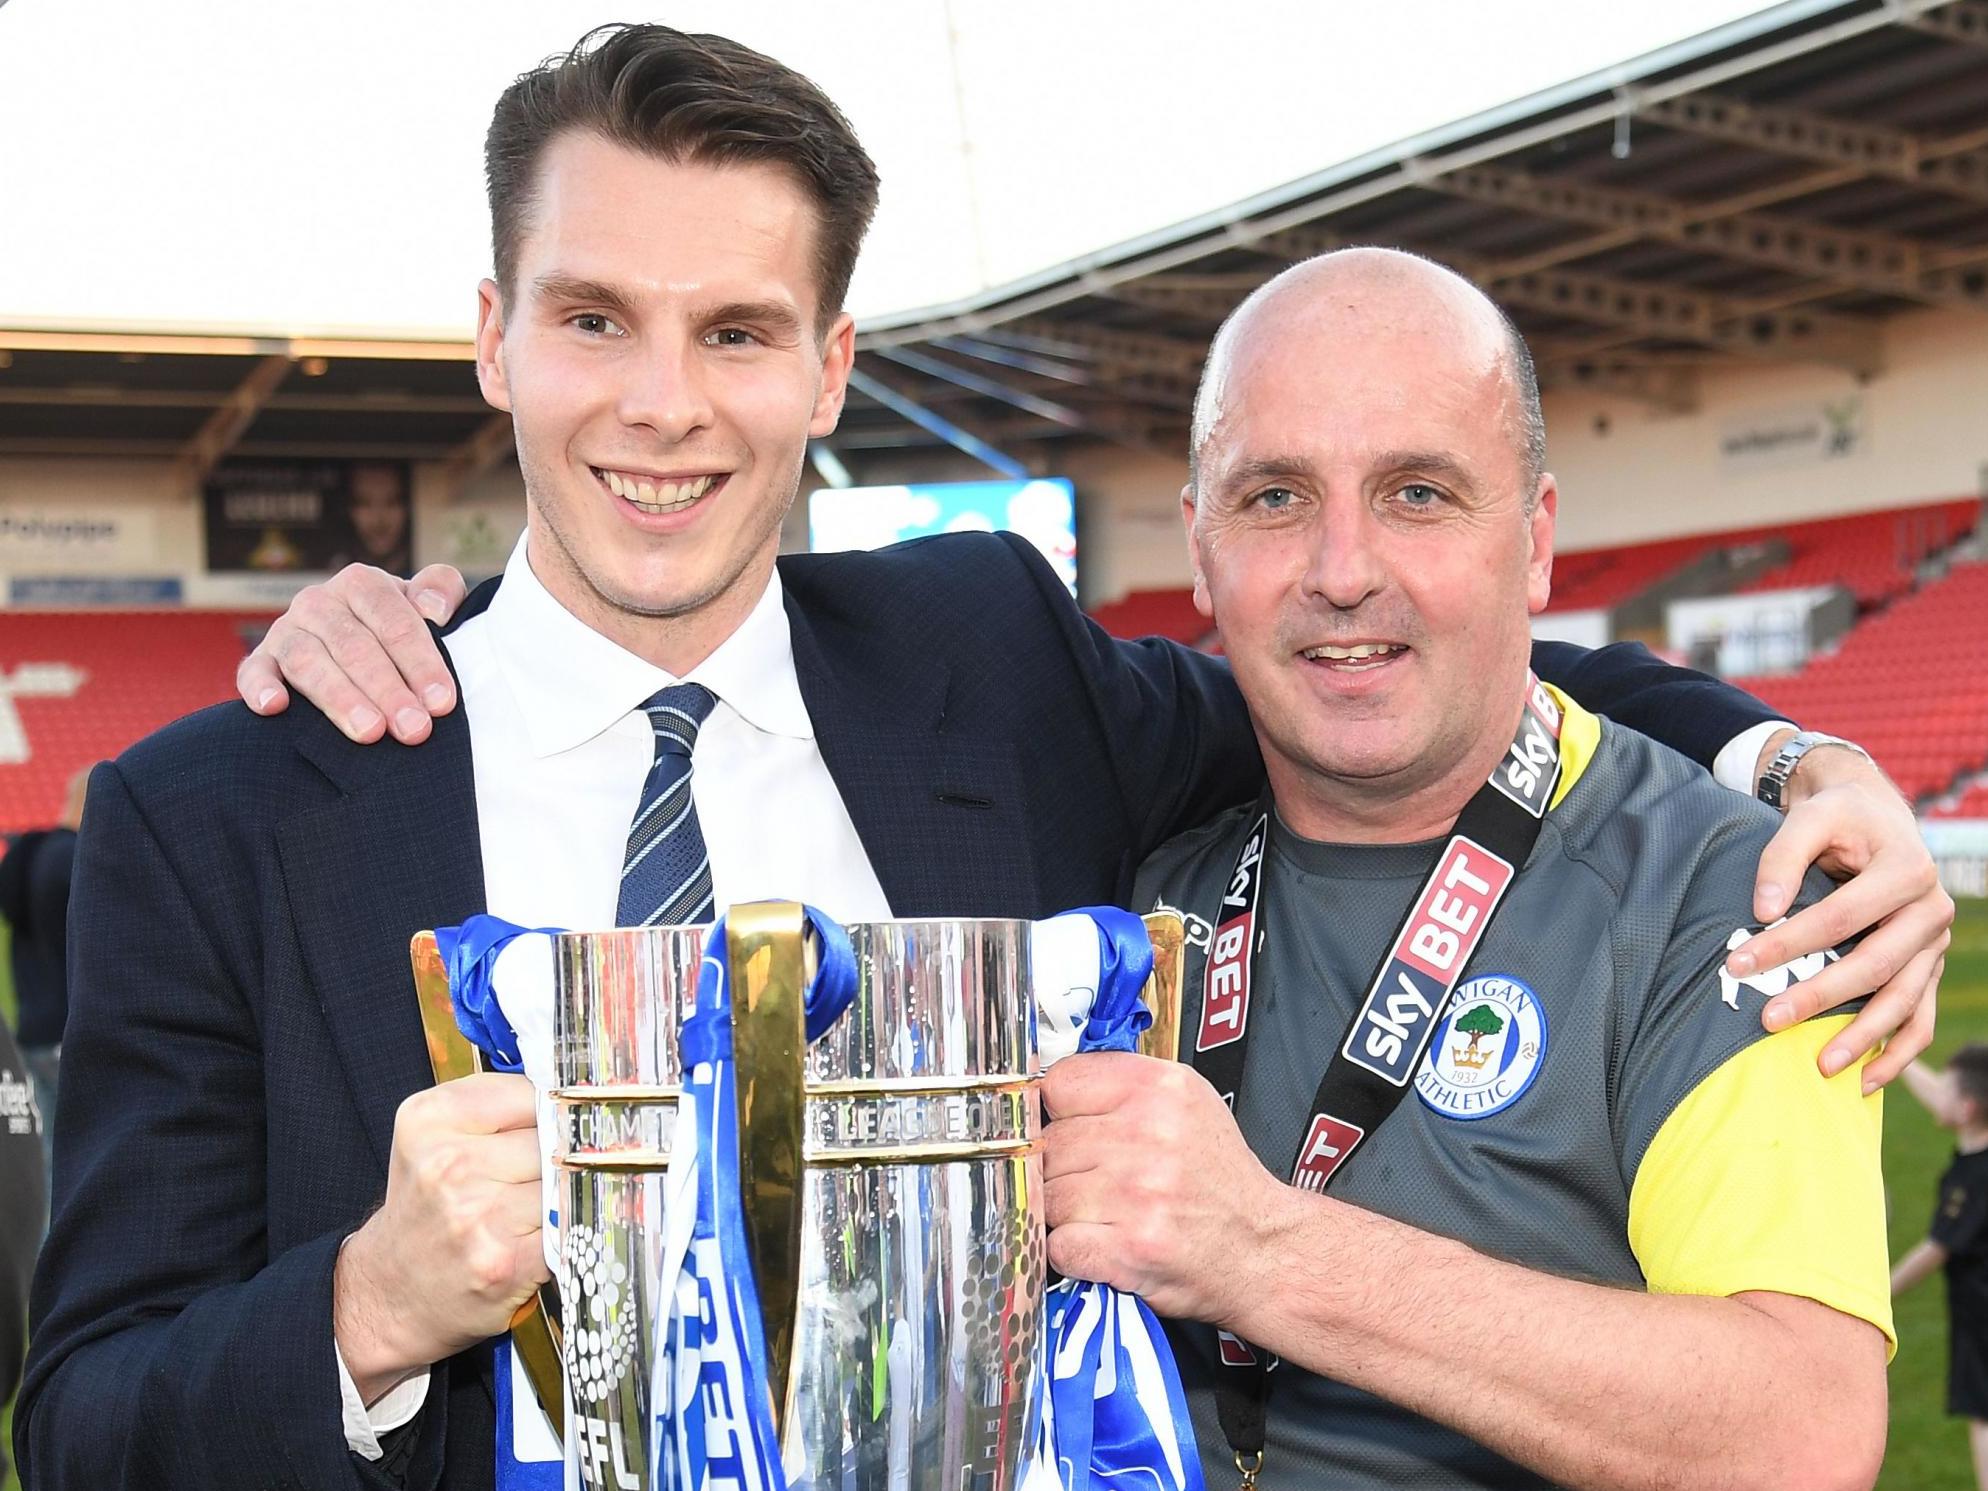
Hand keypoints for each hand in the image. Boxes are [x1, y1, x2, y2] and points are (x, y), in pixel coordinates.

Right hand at [237, 562, 467, 743]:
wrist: (358, 640)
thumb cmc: (402, 628)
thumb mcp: (429, 602)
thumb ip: (442, 590)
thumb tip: (433, 609)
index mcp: (362, 584)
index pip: (394, 621)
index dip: (421, 662)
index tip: (441, 703)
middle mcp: (319, 602)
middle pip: (354, 646)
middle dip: (387, 690)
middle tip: (413, 729)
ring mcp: (286, 631)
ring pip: (308, 661)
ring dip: (340, 698)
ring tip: (370, 733)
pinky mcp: (260, 660)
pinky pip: (253, 672)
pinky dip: (259, 688)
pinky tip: (275, 708)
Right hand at [334, 1074, 547, 1402]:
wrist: (391, 1290)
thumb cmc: (426, 1205)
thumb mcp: (437, 1135)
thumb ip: (500, 1105)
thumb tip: (577, 1099)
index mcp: (429, 1119)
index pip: (532, 1094)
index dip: (548, 1114)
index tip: (546, 1129)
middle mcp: (447, 1165)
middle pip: (553, 1140)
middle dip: (555, 1159)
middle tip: (528, 1179)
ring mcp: (476, 1216)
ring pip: (565, 1183)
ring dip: (559, 1198)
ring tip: (527, 1210)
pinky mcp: (505, 1262)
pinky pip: (568, 1228)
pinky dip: (565, 1232)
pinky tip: (534, 1237)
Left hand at [1041, 1051, 1287, 1324]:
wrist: (1261, 1249)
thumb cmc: (1220, 1180)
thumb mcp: (1188, 1102)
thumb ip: (1122, 1086)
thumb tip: (1049, 1092)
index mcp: (1160, 1087)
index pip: (1060, 1083)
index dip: (1058, 1111)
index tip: (1070, 1128)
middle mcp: (1149, 1132)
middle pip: (1048, 1143)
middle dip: (1063, 1167)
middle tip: (1098, 1181)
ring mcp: (1137, 1191)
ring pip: (1048, 1195)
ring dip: (1066, 1212)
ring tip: (1105, 1214)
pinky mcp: (1129, 1246)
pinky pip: (1058, 1243)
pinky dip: (1070, 1251)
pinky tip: (1100, 1243)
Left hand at [1729, 741, 1951, 1089]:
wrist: (1875, 816)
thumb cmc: (1838, 818)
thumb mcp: (1811, 817)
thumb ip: (1782, 857)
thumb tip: (1763, 909)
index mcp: (1907, 870)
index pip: (1841, 917)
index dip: (1789, 942)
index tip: (1738, 964)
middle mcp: (1931, 910)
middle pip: (1875, 964)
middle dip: (1822, 997)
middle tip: (1769, 1020)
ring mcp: (1935, 944)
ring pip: (1904, 1000)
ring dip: (1864, 1037)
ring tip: (1821, 1066)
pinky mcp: (1928, 967)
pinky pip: (1920, 1018)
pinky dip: (1899, 1052)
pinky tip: (1867, 1080)